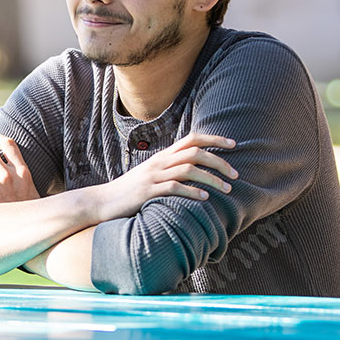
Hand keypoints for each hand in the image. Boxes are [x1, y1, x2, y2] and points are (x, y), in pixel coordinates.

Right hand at [100, 133, 237, 219]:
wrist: (102, 201)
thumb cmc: (130, 191)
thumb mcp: (151, 175)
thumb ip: (169, 170)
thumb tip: (193, 171)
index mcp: (162, 156)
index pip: (192, 139)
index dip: (214, 139)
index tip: (233, 144)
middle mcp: (160, 162)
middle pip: (195, 153)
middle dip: (220, 161)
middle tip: (236, 174)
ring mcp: (153, 176)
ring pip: (188, 169)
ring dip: (212, 178)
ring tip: (227, 189)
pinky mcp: (148, 192)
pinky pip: (174, 188)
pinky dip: (192, 192)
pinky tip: (205, 198)